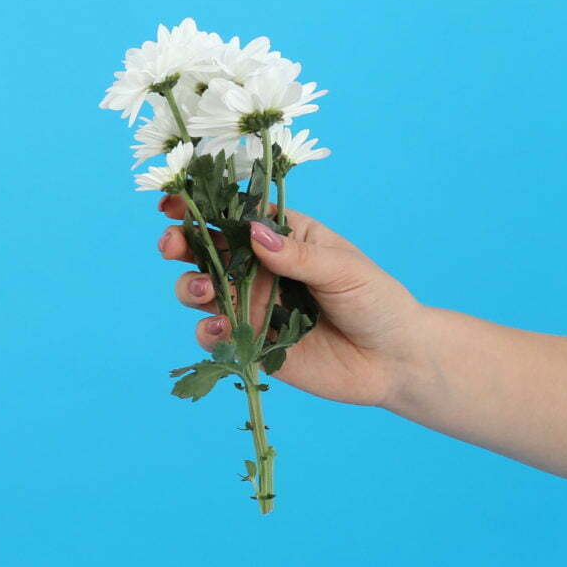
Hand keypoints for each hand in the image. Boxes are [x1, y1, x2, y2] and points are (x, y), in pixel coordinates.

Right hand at [157, 194, 431, 409]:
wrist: (394, 360)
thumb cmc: (377, 301)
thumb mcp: (344, 270)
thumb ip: (298, 255)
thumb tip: (252, 231)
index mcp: (287, 238)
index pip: (238, 216)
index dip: (204, 209)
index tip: (176, 205)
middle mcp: (263, 269)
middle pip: (209, 252)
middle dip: (182, 245)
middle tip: (172, 245)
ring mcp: (254, 307)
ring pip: (204, 291)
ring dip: (190, 287)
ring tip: (202, 289)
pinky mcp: (252, 344)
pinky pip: (216, 336)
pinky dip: (207, 332)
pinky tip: (218, 331)